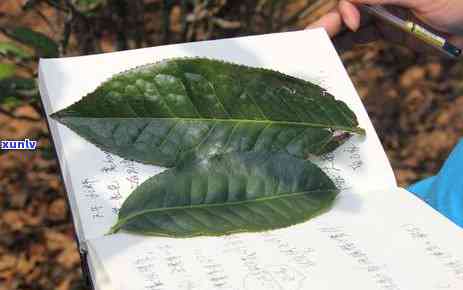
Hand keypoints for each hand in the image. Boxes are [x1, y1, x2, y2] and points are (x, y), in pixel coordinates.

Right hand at [308, 0, 462, 52]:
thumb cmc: (459, 3)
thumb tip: (350, 2)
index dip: (345, 8)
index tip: (350, 23)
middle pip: (348, 10)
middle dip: (330, 23)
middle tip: (310, 40)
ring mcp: (387, 14)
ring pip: (353, 25)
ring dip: (335, 36)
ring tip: (317, 50)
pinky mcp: (392, 31)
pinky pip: (364, 36)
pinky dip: (349, 44)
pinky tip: (336, 51)